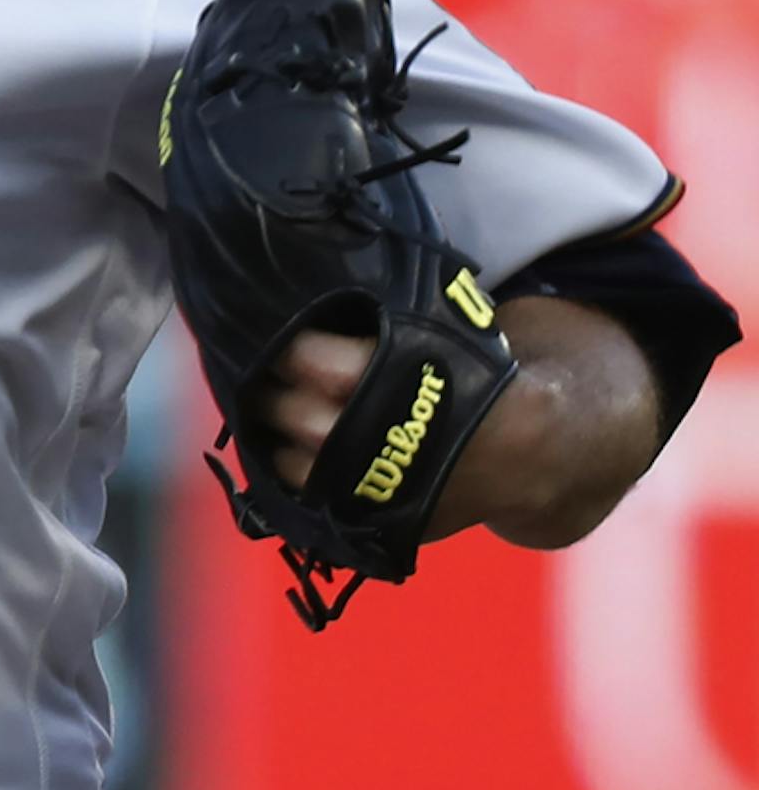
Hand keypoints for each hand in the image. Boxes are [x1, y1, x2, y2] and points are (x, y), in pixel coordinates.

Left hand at [247, 297, 660, 550]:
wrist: (526, 451)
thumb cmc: (474, 375)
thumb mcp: (440, 330)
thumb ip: (385, 314)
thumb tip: (323, 271)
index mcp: (385, 376)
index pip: (304, 357)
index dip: (285, 344)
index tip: (273, 334)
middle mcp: (367, 433)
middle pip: (290, 413)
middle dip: (273, 392)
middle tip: (263, 374)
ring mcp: (365, 484)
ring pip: (290, 462)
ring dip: (275, 438)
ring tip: (276, 411)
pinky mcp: (368, 517)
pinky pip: (307, 499)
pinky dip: (294, 474)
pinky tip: (291, 449)